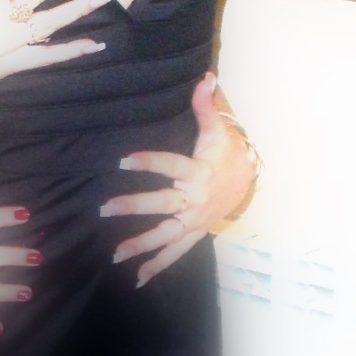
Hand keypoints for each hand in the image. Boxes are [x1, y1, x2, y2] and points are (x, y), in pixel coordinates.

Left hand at [100, 72, 255, 286]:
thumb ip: (206, 106)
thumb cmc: (227, 153)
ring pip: (166, 235)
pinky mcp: (195, 233)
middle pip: (162, 204)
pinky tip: (138, 279)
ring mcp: (195, 221)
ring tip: (115, 254)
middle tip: (105, 208)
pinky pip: (176, 253)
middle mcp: (195, 200)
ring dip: (141, 245)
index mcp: (198, 172)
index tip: (123, 161)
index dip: (148, 162)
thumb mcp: (218, 130)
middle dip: (134, 207)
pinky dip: (158, 265)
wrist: (250, 181)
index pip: (170, 165)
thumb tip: (205, 76)